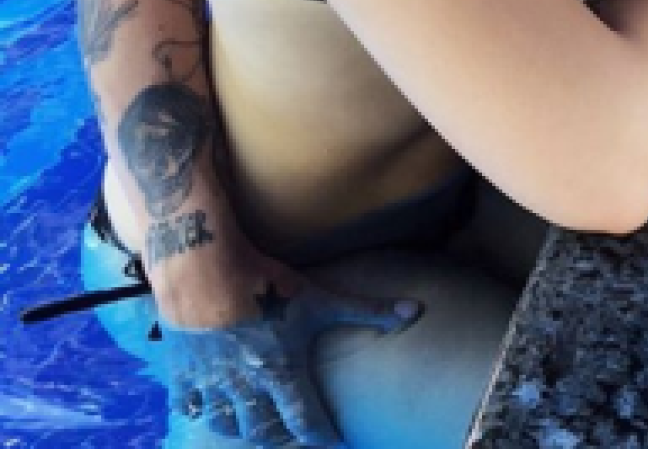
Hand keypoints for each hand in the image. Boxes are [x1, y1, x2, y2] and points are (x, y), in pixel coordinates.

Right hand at [158, 253, 419, 445]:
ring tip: (256, 424)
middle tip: (292, 433)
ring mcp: (212, 382)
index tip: (336, 442)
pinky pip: (191, 407)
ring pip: (227, 426)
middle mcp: (246, 387)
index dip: (323, 438)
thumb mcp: (319, 296)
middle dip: (280, 438)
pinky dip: (202, 411)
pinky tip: (212, 406)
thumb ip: (366, 309)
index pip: (305, 424)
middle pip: (263, 433)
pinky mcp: (184, 372)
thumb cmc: (266, 281)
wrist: (204, 265)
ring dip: (243, 429)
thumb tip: (414, 312)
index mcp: (281, 372)